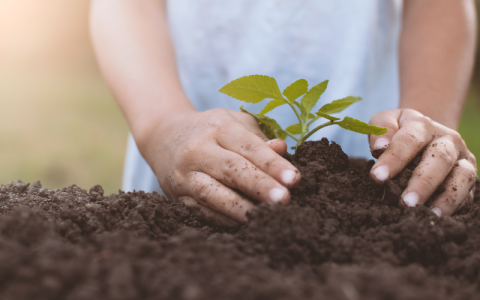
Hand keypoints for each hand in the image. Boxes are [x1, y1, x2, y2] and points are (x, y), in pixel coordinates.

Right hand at [140, 108, 299, 225]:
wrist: (164, 136)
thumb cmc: (210, 129)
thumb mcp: (234, 122)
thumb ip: (259, 137)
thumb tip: (282, 149)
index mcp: (218, 127)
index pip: (249, 147)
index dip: (272, 164)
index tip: (294, 179)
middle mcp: (198, 149)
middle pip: (231, 169)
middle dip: (259, 186)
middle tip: (284, 200)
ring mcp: (185, 175)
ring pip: (213, 194)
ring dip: (242, 209)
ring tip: (267, 218)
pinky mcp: (178, 196)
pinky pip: (203, 211)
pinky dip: (225, 220)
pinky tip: (247, 224)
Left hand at [368, 109, 476, 215]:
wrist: (426, 135)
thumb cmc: (398, 131)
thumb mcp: (385, 121)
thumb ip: (381, 129)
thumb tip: (379, 147)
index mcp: (423, 125)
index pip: (409, 140)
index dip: (393, 158)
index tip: (377, 176)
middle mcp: (448, 140)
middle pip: (440, 159)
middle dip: (423, 182)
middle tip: (406, 202)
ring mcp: (462, 159)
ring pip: (462, 176)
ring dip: (446, 197)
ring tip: (427, 214)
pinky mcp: (468, 178)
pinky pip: (467, 193)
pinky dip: (455, 206)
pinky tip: (437, 217)